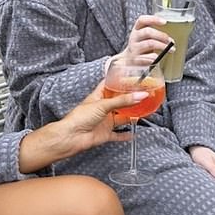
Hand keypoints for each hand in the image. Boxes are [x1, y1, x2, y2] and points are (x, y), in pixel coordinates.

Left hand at [18, 81, 142, 171]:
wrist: (71, 137)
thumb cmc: (79, 118)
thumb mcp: (103, 105)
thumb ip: (122, 101)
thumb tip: (139, 95)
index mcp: (98, 97)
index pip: (110, 85)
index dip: (120, 81)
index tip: (132, 78)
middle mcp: (102, 108)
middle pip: (119, 102)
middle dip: (130, 100)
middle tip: (143, 95)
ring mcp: (104, 121)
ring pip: (121, 117)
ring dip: (131, 116)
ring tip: (143, 111)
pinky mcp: (105, 134)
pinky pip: (118, 135)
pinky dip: (125, 135)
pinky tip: (133, 134)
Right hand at [117, 14, 173, 65]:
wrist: (129, 61)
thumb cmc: (141, 47)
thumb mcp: (145, 37)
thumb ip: (155, 33)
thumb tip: (172, 35)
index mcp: (137, 29)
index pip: (142, 20)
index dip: (153, 19)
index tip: (164, 22)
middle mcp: (134, 37)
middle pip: (147, 32)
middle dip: (161, 35)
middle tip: (170, 40)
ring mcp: (134, 49)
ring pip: (149, 44)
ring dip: (163, 46)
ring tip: (171, 49)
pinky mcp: (135, 60)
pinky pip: (147, 57)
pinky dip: (155, 57)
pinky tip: (159, 58)